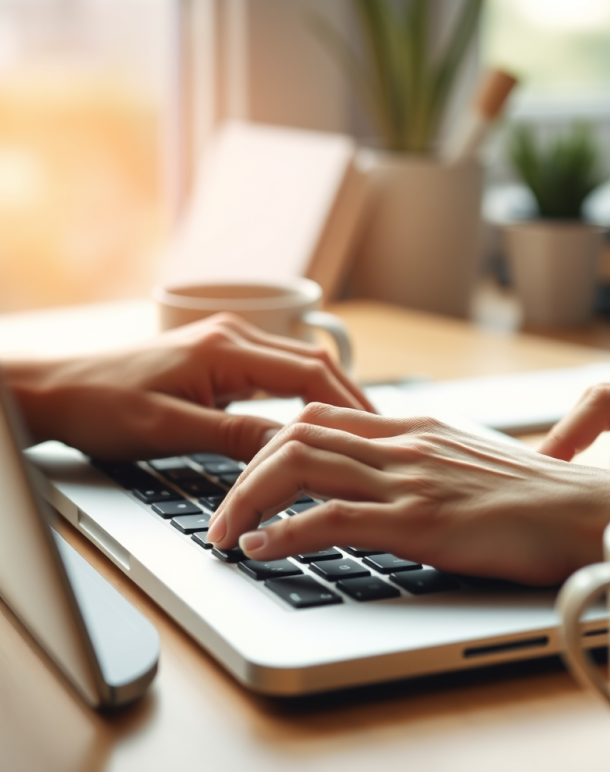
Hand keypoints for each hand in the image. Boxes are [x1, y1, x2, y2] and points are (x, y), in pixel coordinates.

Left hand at [3, 313, 372, 460]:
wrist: (53, 390)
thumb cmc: (100, 406)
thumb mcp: (169, 430)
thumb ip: (234, 437)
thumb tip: (291, 450)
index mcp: (226, 348)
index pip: (308, 370)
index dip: (346, 402)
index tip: (373, 430)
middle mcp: (232, 336)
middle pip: (310, 363)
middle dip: (347, 397)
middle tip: (378, 433)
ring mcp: (225, 343)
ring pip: (295, 366)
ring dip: (326, 395)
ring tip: (355, 429)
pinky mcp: (216, 357)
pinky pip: (273, 372)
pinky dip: (300, 394)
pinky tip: (311, 419)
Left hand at [206, 404, 609, 584]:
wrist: (585, 509)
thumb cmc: (535, 493)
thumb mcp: (467, 462)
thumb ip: (423, 461)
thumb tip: (387, 475)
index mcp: (413, 428)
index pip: (320, 414)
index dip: (271, 439)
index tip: (248, 471)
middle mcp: (402, 443)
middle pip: (295, 432)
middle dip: (243, 468)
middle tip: (224, 509)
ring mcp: (408, 478)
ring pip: (300, 466)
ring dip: (247, 499)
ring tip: (225, 533)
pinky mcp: (418, 521)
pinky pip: (332, 518)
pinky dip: (284, 533)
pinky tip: (262, 550)